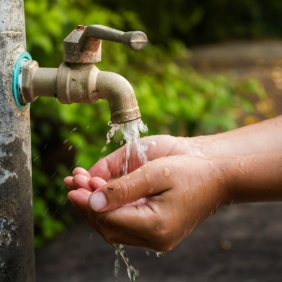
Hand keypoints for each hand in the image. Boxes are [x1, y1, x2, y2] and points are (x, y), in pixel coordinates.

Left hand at [64, 136, 227, 251]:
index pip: (108, 218)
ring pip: (115, 229)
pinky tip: (104, 199)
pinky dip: (112, 212)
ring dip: (98, 210)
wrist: (218, 181)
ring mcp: (157, 239)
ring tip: (84, 190)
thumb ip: (122, 189)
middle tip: (73, 187)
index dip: (86, 203)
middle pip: (108, 227)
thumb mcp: (154, 174)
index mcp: (155, 225)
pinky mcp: (158, 233)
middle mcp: (155, 239)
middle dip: (88, 207)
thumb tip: (91, 201)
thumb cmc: (190, 173)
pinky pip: (126, 226)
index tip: (71, 188)